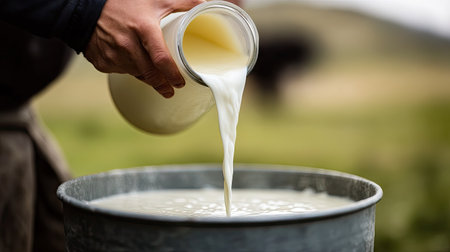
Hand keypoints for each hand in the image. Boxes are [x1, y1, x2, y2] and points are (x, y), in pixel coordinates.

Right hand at [83, 0, 203, 97]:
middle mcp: (127, 44)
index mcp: (143, 29)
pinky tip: (130, 61)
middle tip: (170, 90)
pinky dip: (129, 69)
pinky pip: (121, 72)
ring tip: (153, 73)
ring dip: (146, 76)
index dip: (172, 75)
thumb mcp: (154, 0)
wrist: (85, 8)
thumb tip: (205, 4)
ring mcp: (113, 55)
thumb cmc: (123, 3)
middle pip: (150, 73)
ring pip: (136, 74)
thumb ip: (182, 2)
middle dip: (162, 85)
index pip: (161, 60)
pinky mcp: (102, 62)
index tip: (180, 84)